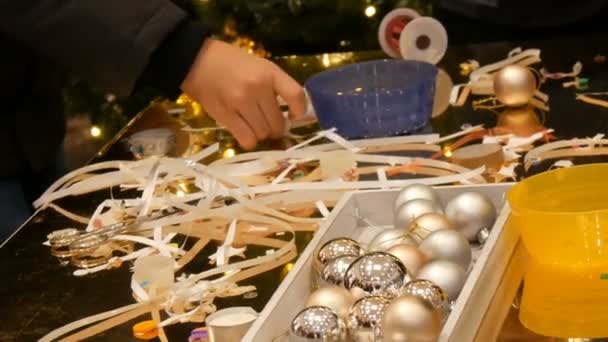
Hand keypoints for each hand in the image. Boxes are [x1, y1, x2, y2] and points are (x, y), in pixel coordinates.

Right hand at [181, 39, 306, 149]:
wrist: (198, 61)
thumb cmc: (233, 64)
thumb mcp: (260, 66)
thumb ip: (277, 86)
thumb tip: (295, 113)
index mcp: (269, 73)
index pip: (296, 95)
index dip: (300, 111)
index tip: (294, 115)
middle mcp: (257, 87)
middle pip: (278, 123)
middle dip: (277, 128)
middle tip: (269, 122)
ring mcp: (241, 102)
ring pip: (263, 133)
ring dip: (261, 134)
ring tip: (254, 124)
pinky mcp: (226, 116)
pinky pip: (247, 140)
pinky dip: (249, 140)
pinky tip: (245, 132)